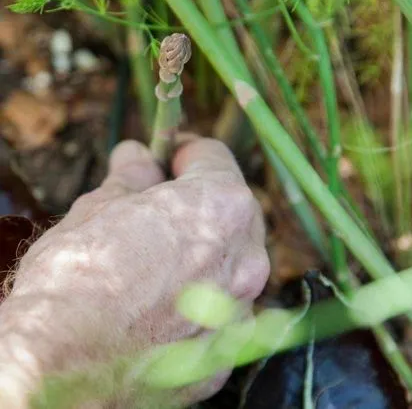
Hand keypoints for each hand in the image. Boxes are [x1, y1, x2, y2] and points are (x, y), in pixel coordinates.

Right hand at [0, 138, 268, 407]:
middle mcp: (245, 259)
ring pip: (229, 265)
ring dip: (201, 253)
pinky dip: (195, 303)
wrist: (56, 369)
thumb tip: (137, 157)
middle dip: (197, 201)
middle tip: (154, 206)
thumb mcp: (98, 208)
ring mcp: (237, 314)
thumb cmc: (76, 276)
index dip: (184, 153)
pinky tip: (156, 308)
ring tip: (152, 260)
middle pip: (231, 211)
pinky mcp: (219, 360)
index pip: (214, 158)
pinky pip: (216, 316)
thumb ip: (131, 179)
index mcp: (221, 207)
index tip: (162, 159)